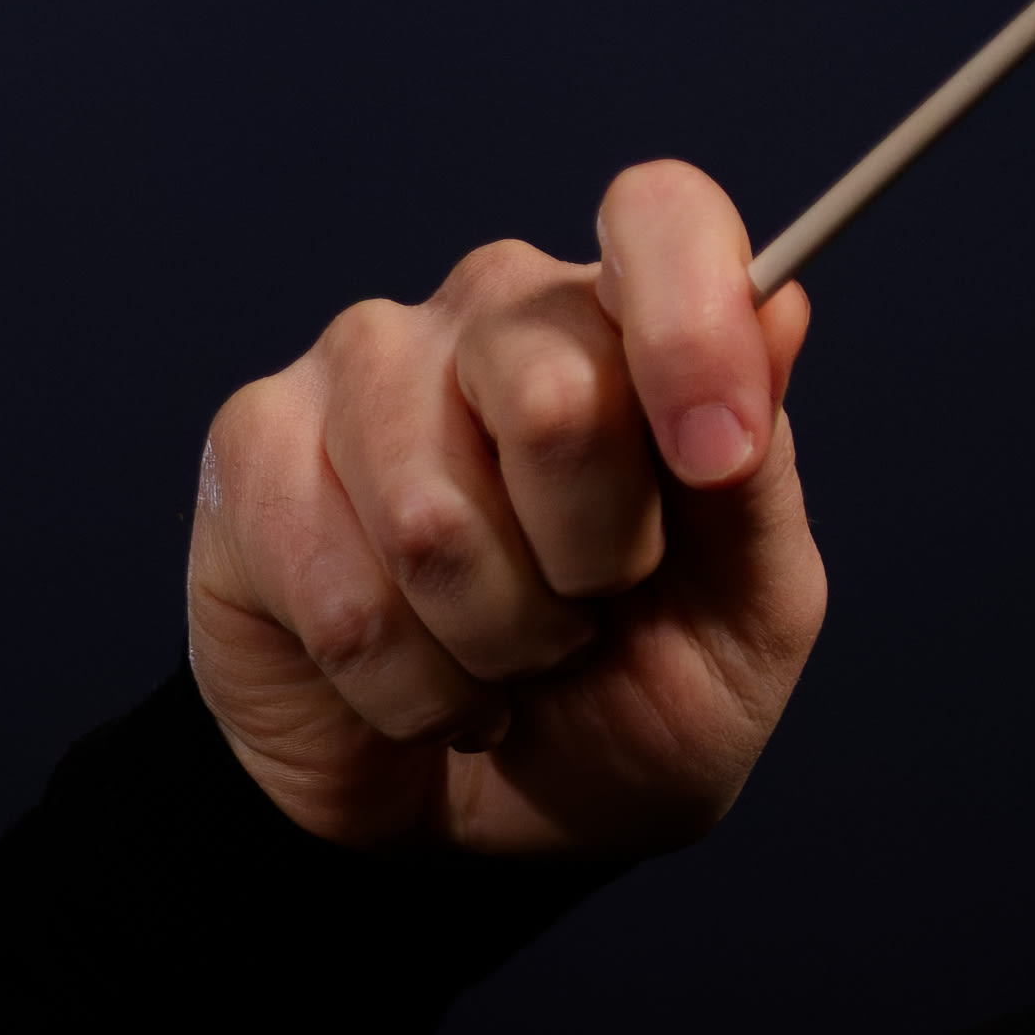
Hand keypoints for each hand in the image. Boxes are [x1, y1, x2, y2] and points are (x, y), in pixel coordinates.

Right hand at [184, 160, 827, 855]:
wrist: (491, 819)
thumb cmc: (635, 699)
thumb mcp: (747, 615)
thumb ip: (758, 474)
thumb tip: (780, 303)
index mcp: (634, 325)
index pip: (660, 215)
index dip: (695, 331)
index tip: (718, 461)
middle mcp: (493, 311)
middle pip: (553, 395)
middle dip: (596, 562)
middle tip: (593, 610)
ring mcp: (361, 366)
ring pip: (432, 522)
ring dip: (497, 643)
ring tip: (508, 654)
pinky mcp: (253, 448)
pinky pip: (343, 596)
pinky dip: (412, 689)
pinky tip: (424, 685)